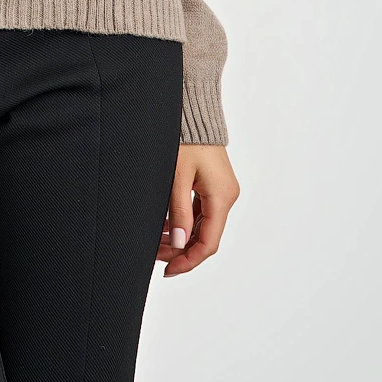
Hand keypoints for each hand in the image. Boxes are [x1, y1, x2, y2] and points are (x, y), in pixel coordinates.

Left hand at [158, 143, 239, 276]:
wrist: (192, 111)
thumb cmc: (185, 138)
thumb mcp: (177, 177)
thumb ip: (179, 212)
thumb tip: (180, 245)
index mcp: (222, 197)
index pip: (208, 243)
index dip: (188, 261)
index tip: (168, 270)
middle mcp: (226, 196)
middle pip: (206, 236)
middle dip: (180, 250)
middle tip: (155, 257)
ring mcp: (221, 190)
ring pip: (202, 225)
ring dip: (181, 237)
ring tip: (156, 243)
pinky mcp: (213, 184)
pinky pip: (200, 211)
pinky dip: (184, 221)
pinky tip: (165, 226)